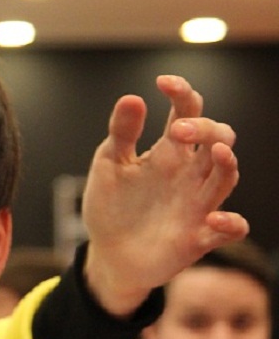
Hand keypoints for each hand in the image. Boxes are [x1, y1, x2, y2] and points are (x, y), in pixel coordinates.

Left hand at [81, 75, 248, 316]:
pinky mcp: (200, 237)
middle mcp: (190, 174)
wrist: (108, 255)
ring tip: (214, 152)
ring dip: (226, 164)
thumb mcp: (110, 166)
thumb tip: (133, 97)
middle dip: (205, 128)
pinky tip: (214, 218)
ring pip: (227, 177)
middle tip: (176, 131)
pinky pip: (230, 229)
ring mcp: (198, 204)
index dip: (182, 94)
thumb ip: (121, 134)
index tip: (163, 83)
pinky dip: (230, 223)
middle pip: (217, 139)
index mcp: (169, 152)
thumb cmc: (112, 206)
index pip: (187, 113)